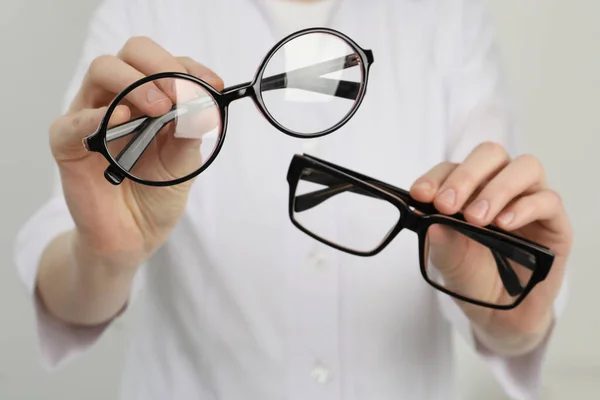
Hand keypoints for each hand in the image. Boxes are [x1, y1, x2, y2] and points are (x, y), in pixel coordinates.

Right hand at [49, 36, 223, 269]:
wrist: (134, 235)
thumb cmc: (158, 193)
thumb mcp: (185, 161)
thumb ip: (191, 131)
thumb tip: (202, 104)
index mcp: (150, 99)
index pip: (167, 64)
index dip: (191, 69)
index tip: (214, 86)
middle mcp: (120, 99)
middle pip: (132, 53)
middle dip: (161, 66)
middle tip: (180, 95)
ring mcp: (92, 116)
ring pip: (103, 70)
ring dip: (136, 82)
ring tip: (159, 108)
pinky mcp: (68, 144)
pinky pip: (73, 121)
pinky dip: (96, 116)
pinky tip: (119, 120)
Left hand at [409, 142, 571, 354]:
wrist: (498, 312)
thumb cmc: (471, 276)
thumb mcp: (447, 260)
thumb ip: (440, 240)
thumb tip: (431, 220)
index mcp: (468, 189)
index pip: (453, 167)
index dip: (435, 177)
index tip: (419, 194)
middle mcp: (500, 186)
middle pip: (490, 155)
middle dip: (466, 175)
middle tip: (447, 204)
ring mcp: (529, 200)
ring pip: (525, 168)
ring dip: (497, 189)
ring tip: (476, 218)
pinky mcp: (554, 222)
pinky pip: (548, 200)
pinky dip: (523, 208)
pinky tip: (503, 225)